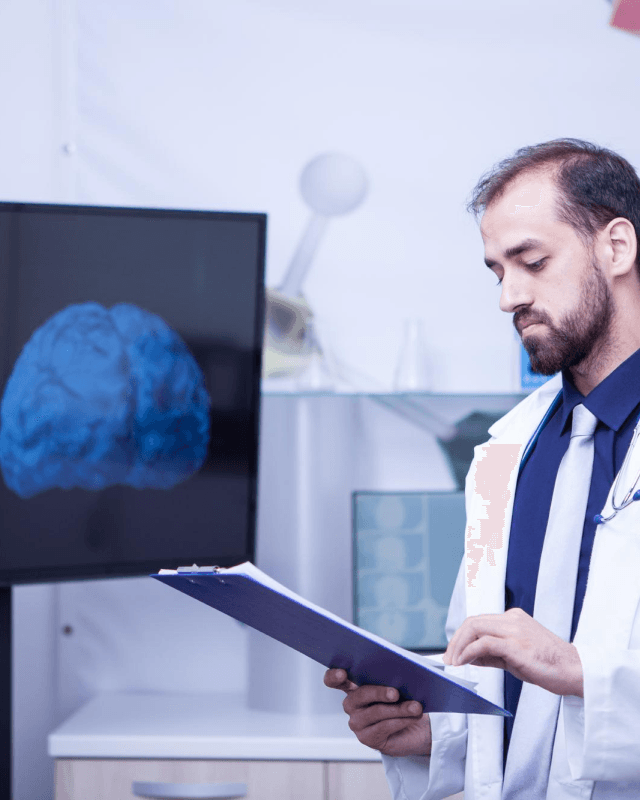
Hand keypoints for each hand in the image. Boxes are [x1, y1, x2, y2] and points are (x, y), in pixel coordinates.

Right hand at [323, 668, 431, 756]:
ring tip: (415, 707)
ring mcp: (357, 722)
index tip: (342, 673)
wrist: (415, 727)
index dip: (334, 676)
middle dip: (379, 692)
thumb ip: (390, 677)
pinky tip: (412, 716)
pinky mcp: (367, 738)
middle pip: (360, 695)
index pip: (334, 679)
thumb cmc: (404, 699)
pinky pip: (384, 727)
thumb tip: (398, 674)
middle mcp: (351, 704)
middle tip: (396, 693)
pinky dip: (401, 720)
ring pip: (376, 712)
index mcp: (353, 685)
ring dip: (399, 709)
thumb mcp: (396, 684)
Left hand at [442, 607, 583, 696]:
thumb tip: (469, 656)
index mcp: (514, 619)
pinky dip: (468, 652)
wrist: (576, 671)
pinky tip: (464, 662)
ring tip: (453, 663)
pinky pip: (483, 643)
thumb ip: (493, 653)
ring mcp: (515, 630)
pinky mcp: (516, 645)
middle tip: (448, 658)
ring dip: (458, 646)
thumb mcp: (516, 656)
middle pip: (473, 621)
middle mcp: (513, 619)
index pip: (479, 621)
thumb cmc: (549, 666)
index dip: (461, 636)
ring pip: (475, 628)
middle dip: (455, 640)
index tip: (453, 652)